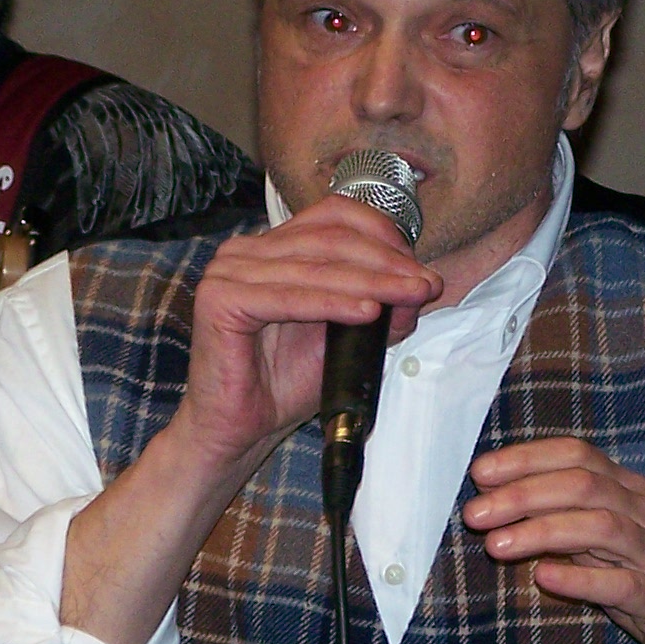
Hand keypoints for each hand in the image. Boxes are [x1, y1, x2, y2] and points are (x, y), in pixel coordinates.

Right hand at [161, 193, 442, 472]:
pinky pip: (290, 297)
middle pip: (329, 239)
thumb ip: (379, 305)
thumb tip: (423, 284)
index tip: (418, 268)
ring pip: (315, 268)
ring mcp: (228, 271)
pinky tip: (367, 313)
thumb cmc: (284, 383)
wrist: (240, 428)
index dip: (381, 234)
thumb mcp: (345, 337)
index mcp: (271, 247)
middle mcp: (245, 251)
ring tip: (408, 296)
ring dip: (370, 282)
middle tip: (424, 284)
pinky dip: (333, 304)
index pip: (333, 215)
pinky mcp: (220, 300)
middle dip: (385, 262)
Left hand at [463, 439, 644, 643]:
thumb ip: (566, 523)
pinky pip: (624, 585)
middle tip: (475, 514)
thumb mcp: (607, 548)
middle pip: (584, 486)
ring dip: (543, 531)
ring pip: (602, 527)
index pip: (578, 456)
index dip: (527, 459)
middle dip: (523, 494)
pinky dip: (581, 578)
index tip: (480, 473)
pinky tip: (544, 578)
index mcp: (633, 493)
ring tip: (496, 545)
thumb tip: (500, 502)